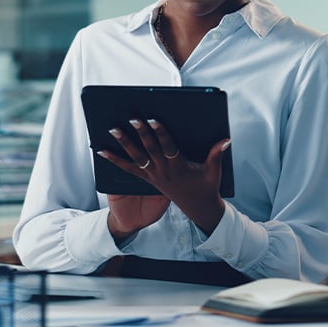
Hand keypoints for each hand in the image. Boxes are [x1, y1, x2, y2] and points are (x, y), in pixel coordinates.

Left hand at [99, 118, 228, 234]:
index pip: (167, 147)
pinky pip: (128, 170)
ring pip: (136, 158)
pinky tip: (102, 151)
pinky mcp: (148, 180)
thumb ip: (216, 155)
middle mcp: (163, 171)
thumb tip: (225, 140)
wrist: (198, 208)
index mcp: (178, 167)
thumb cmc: (206, 188)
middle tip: (132, 118)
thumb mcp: (213, 172)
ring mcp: (154, 176)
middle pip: (149, 149)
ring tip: (113, 130)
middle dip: (140, 133)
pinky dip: (115, 160)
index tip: (153, 120)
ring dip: (124, 144)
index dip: (160, 133)